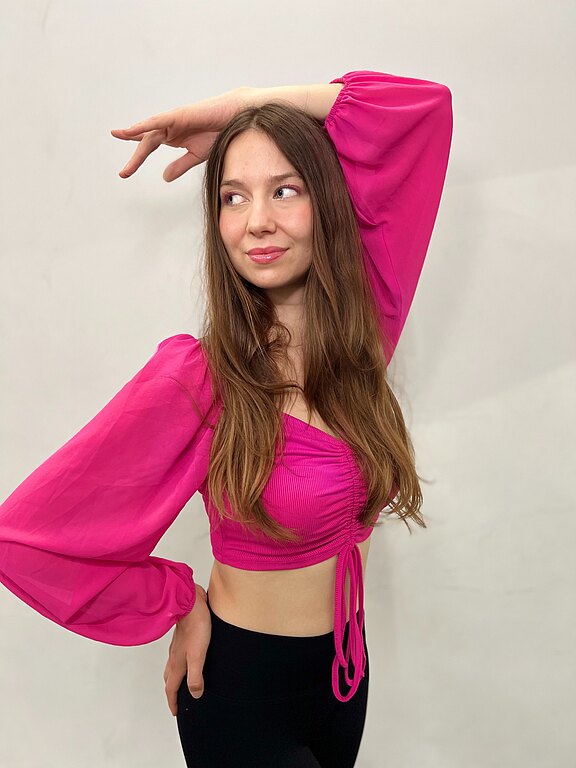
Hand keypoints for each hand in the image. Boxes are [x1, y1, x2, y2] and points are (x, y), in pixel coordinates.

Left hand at [110, 87, 251, 181]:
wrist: (236, 119)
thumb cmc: (220, 133)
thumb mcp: (196, 156)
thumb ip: (179, 166)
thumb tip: (164, 177)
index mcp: (173, 136)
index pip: (149, 147)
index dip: (136, 157)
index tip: (125, 172)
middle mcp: (170, 127)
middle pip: (146, 142)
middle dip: (135, 157)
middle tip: (123, 173)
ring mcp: (174, 120)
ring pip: (150, 132)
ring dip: (133, 135)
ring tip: (119, 137)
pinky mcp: (180, 114)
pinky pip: (158, 120)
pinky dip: (145, 125)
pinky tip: (132, 130)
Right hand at [163, 583, 210, 715]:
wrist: (191, 602)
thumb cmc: (196, 626)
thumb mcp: (198, 655)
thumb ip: (196, 675)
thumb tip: (195, 694)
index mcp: (177, 663)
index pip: (172, 688)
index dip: (173, 702)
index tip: (176, 712)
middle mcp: (174, 655)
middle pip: (169, 678)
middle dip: (171, 691)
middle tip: (176, 700)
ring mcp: (177, 645)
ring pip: (172, 665)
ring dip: (174, 677)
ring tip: (181, 681)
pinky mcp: (182, 636)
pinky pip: (177, 654)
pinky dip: (179, 662)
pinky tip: (187, 657)